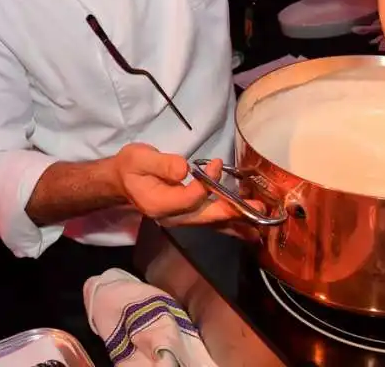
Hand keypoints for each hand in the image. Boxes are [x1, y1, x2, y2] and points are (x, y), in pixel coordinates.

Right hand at [112, 143, 260, 230]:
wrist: (123, 180)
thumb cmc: (132, 167)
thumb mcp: (140, 159)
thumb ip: (162, 164)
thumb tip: (184, 169)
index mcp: (160, 204)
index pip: (191, 198)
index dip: (207, 182)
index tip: (216, 163)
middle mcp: (173, 217)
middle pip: (207, 217)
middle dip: (233, 212)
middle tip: (258, 209)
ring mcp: (182, 218)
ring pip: (212, 222)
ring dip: (237, 220)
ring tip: (261, 220)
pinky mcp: (189, 215)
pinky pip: (212, 220)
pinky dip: (231, 221)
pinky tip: (248, 225)